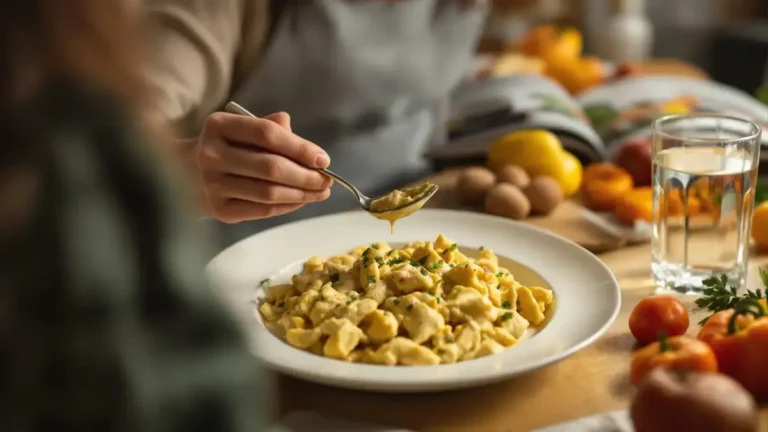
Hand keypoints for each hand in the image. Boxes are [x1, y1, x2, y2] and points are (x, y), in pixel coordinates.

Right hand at [197, 111, 331, 222]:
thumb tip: (311, 151)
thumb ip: (274, 130)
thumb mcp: (243, 129)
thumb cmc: (227, 147)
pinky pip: (262, 210)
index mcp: (218, 125)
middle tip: (327, 180)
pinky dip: (287, 207)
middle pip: (271, 167)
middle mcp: (210, 154)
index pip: (266, 134)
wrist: (186, 173)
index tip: (324, 159)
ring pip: (269, 192)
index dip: (299, 147)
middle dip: (306, 175)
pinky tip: (301, 201)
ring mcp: (212, 184)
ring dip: (302, 194)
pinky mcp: (218, 209)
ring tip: (320, 192)